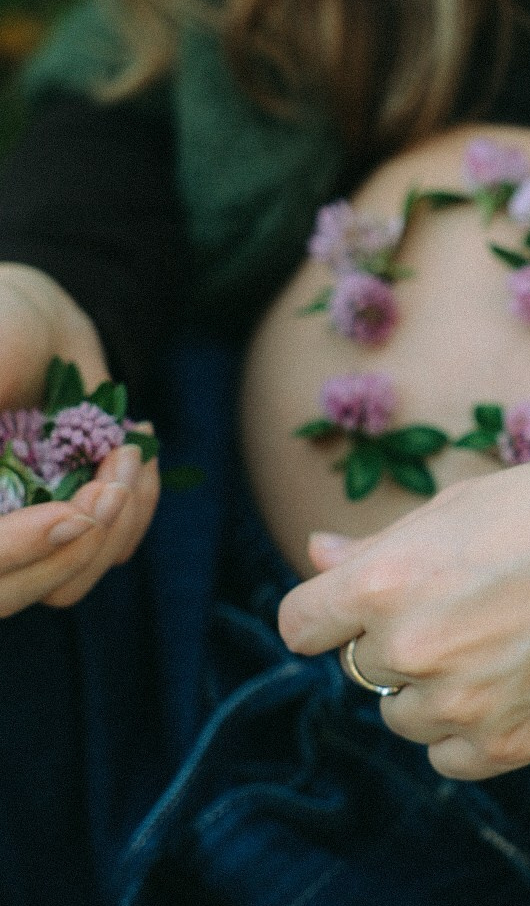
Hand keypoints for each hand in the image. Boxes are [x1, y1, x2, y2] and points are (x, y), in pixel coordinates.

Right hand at [0, 263, 159, 616]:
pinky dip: (138, 507)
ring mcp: (25, 532)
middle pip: (20, 590)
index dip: (18, 550)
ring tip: (130, 451)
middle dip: (83, 542)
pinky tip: (139, 452)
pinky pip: (110, 548)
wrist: (33, 315)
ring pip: (68, 581)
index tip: (72, 515)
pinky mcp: (71, 524)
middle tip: (115, 474)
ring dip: (116, 524)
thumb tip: (2, 458)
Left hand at [278, 455, 529, 779]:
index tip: (358, 605)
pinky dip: (469, 730)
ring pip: (403, 714)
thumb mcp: (460, 507)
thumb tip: (315, 553)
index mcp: (385, 581)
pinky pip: (450, 755)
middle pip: (361, 665)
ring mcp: (459, 706)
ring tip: (498, 640)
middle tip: (468, 603)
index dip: (328, 610)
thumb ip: (377, 545)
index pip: (300, 624)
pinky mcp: (507, 746)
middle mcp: (410, 650)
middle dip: (398, 638)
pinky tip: (510, 685)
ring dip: (433, 687)